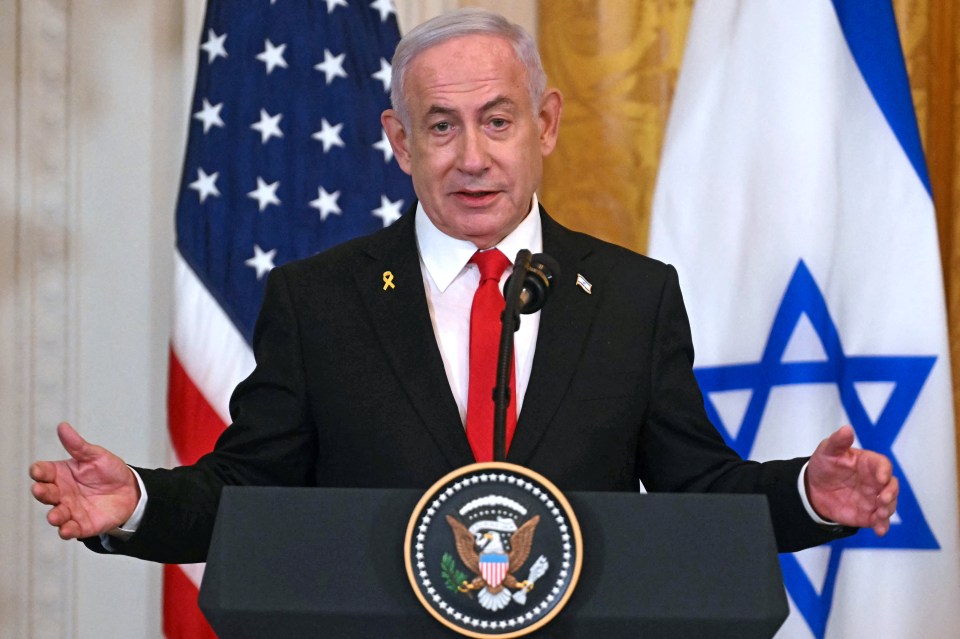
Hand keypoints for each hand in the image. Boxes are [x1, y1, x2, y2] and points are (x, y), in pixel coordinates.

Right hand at [29, 422, 139, 539]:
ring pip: (56, 514)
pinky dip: (67, 531)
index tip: (39, 470)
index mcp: (61, 474)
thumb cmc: (109, 471)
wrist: (130, 490)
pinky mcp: (82, 524)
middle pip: (46, 493)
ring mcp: (70, 509)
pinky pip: (71, 529)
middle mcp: (61, 493)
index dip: (39, 471)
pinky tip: (66, 529)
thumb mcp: (95, 455)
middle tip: (41, 490)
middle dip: (42, 492)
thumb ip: (78, 445)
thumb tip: (63, 427)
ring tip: (54, 516)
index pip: (43, 472)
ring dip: (54, 516)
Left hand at [806, 425, 898, 535]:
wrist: (813, 488)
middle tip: (883, 499)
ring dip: (888, 510)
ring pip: (889, 505)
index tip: (880, 478)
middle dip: (891, 493)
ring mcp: (874, 498)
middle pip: (892, 486)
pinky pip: (880, 521)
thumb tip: (847, 429)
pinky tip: (880, 530)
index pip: (883, 465)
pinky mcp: (868, 514)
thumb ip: (838, 441)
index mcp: (869, 463)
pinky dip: (882, 525)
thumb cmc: (825, 464)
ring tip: (880, 515)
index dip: (884, 471)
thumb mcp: (827, 450)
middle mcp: (876, 481)